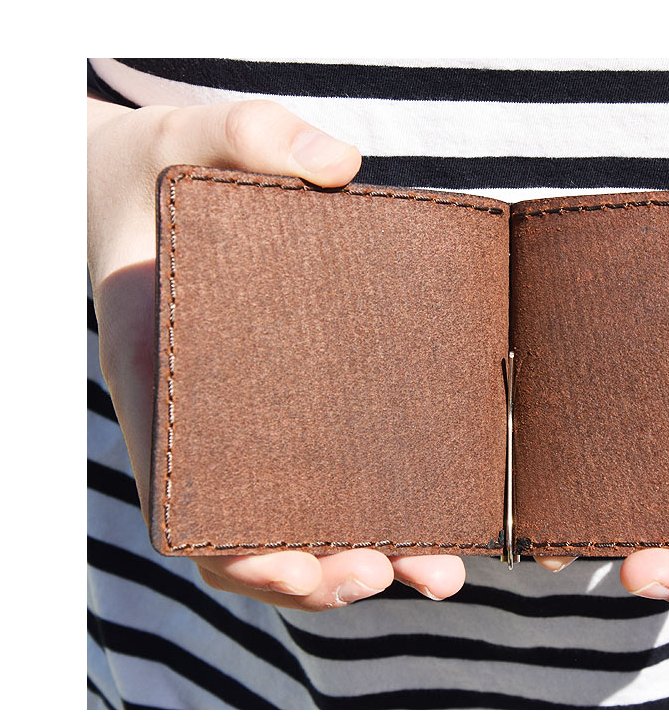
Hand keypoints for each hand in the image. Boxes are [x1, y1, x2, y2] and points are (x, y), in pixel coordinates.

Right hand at [88, 98, 466, 609]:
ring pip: (296, 524)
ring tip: (441, 569)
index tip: (297, 560)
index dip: (238, 549)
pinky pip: (328, 477)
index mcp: (164, 381)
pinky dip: (378, 511)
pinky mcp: (295, 410)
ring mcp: (250, 426)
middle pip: (250, 538)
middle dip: (323, 574)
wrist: (149, 188)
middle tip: (406, 570)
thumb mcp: (197, 134)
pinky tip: (440, 515)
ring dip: (366, 559)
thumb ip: (253, 134)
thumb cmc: (163, 170)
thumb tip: (339, 163)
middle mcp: (206, 425)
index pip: (185, 500)